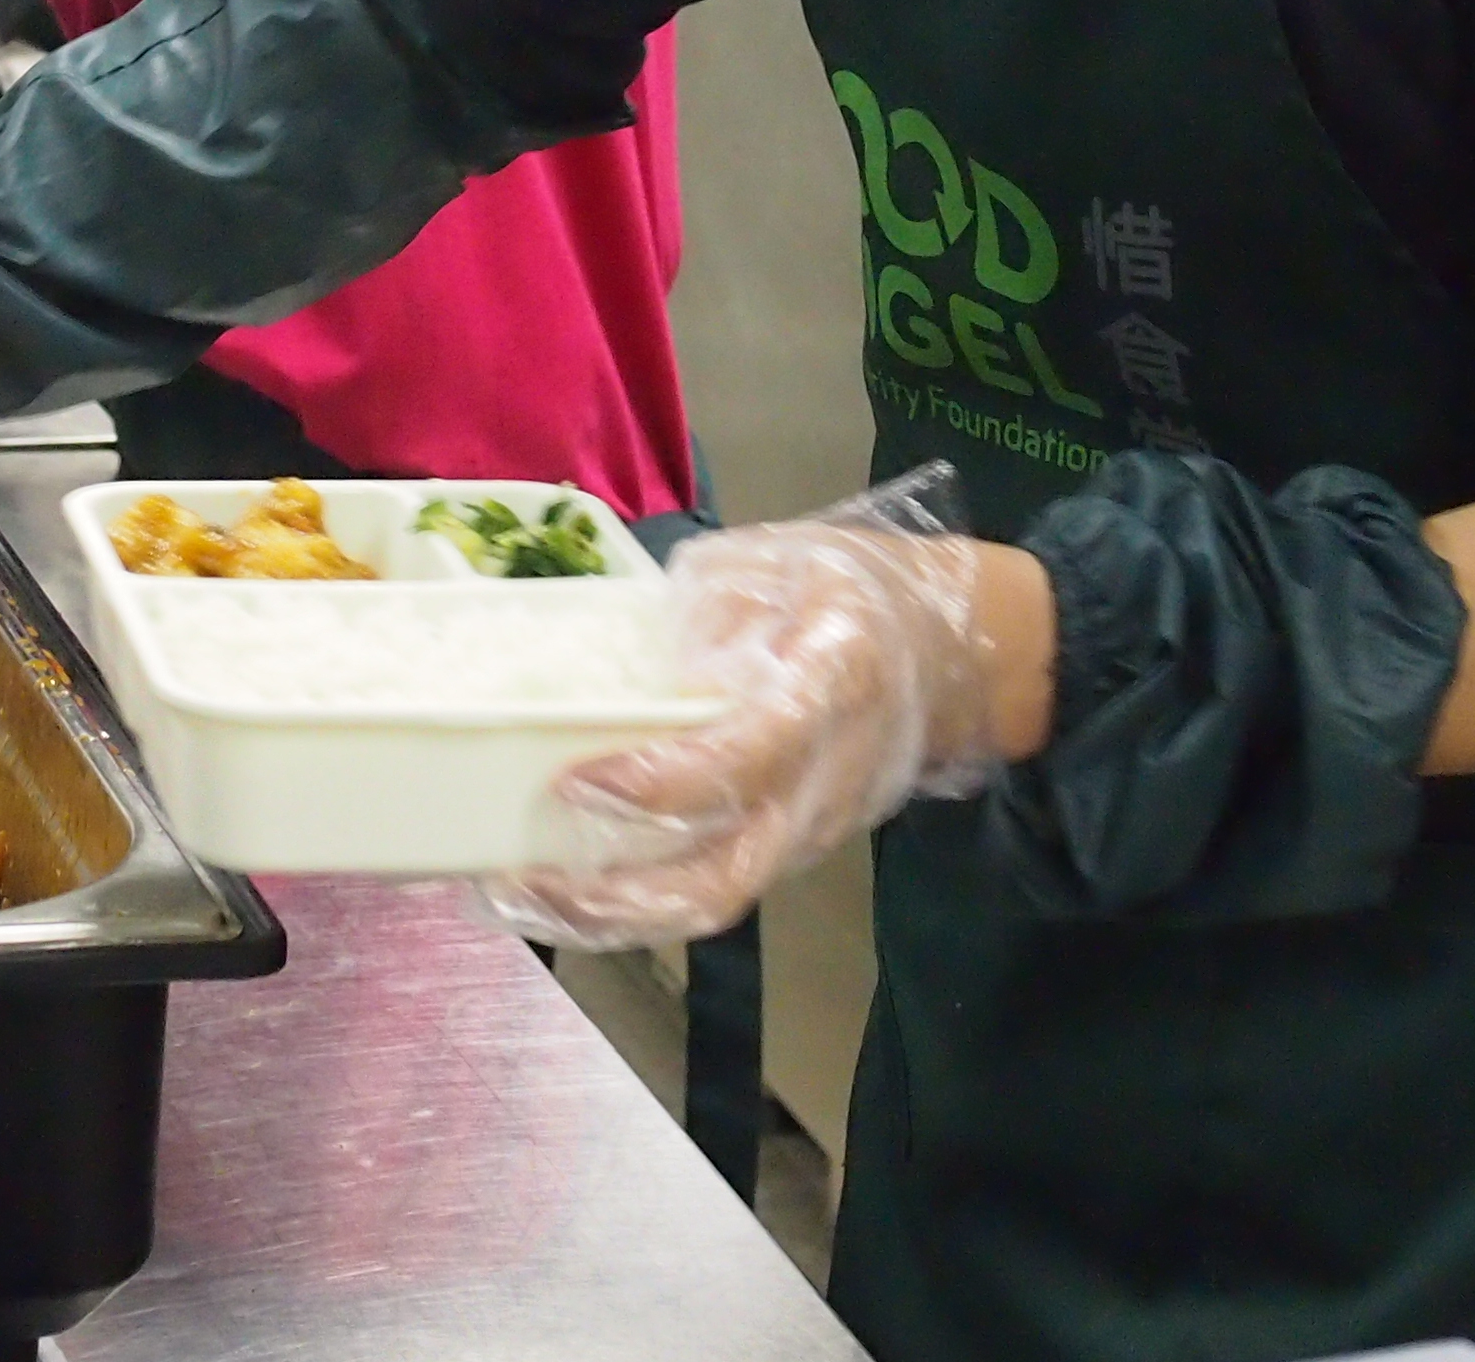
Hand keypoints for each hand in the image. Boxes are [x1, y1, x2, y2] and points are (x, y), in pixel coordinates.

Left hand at [489, 471, 995, 948]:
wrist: (957, 655)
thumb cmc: (862, 592)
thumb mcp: (785, 558)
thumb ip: (710, 603)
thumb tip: (650, 659)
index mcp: (828, 689)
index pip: (742, 761)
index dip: (656, 785)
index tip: (576, 779)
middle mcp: (820, 784)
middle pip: (721, 879)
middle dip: (614, 897)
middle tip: (519, 878)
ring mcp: (809, 830)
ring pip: (711, 900)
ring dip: (612, 914)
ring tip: (517, 894)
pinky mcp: (790, 847)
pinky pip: (713, 888)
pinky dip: (637, 900)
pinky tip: (567, 883)